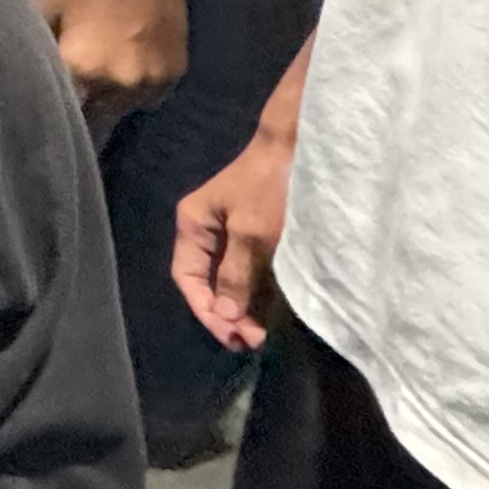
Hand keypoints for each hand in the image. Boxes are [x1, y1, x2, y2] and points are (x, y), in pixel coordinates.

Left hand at [33, 0, 188, 114]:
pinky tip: (125, 69)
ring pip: (120, 109)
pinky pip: (146, 99)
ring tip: (99, 78)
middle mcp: (117, 83)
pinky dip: (133, 91)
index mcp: (81, 67)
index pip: (61, 103)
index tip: (45, 97)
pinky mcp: (173, 78)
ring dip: (108, 100)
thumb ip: (33, 39)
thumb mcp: (47, 1)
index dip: (52, 100)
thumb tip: (17, 68)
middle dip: (80, 103)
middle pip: (91, 112)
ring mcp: (149, 84)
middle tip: (73, 86)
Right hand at [173, 126, 295, 352]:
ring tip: (261, 334)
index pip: (188, 277)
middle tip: (251, 341)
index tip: (232, 335)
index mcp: (194, 224)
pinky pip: (248, 272)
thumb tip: (225, 314)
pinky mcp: (256, 235)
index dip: (205, 309)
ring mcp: (231, 233)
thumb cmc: (270, 186)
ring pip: (228, 280)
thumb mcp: (252, 233)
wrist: (300, 146)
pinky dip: (256, 293)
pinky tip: (269, 312)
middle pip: (206, 282)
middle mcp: (207, 230)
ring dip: (241, 307)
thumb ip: (236, 274)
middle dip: (225, 313)